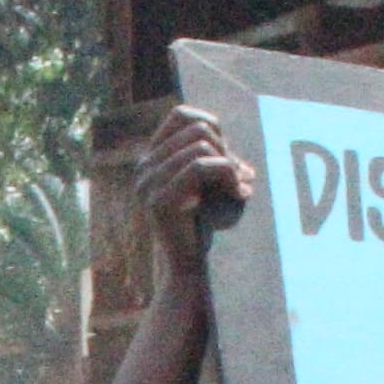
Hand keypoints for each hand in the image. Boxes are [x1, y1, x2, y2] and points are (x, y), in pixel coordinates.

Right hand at [138, 105, 253, 280]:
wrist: (187, 268)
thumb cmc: (202, 227)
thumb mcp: (208, 186)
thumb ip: (214, 161)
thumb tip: (234, 152)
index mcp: (150, 159)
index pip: (182, 114)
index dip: (213, 126)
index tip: (227, 157)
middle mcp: (143, 168)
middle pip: (197, 129)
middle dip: (226, 150)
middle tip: (239, 178)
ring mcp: (147, 183)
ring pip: (201, 146)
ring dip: (230, 166)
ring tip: (240, 189)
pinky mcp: (159, 200)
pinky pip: (201, 167)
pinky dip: (228, 176)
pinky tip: (240, 194)